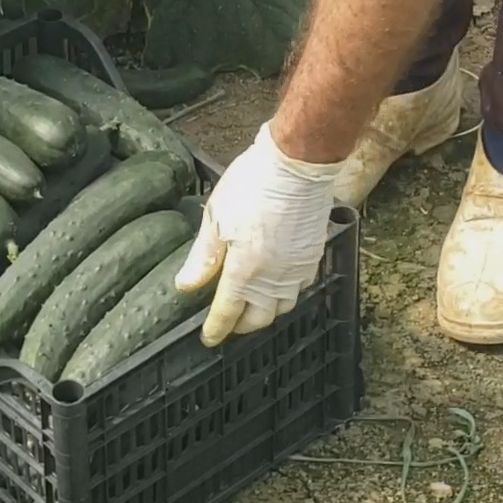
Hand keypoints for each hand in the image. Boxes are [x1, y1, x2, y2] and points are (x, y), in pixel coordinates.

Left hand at [175, 122, 341, 345]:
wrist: (297, 163)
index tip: (208, 338)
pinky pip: (300, 287)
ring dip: (265, 311)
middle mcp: (275, 278)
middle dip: (242, 325)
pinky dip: (286, 292)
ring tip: (251, 303)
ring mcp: (298, 268)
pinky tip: (276, 281)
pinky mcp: (314, 256)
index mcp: (245, 270)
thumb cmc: (254, 184)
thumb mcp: (215, 217)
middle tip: (229, 320)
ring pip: (283, 307)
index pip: (228, 313)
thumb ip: (202, 257)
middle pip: (259, 319)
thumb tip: (187, 285)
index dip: (216, 329)